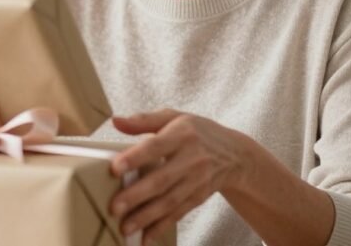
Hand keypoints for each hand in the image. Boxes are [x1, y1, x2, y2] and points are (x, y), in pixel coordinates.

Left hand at [109, 109, 250, 243]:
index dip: (136, 157)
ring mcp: (196, 181)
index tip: (115, 168)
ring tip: (125, 227)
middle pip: (161, 179)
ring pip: (169, 201)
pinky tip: (145, 238)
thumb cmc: (197, 132)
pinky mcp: (198, 197)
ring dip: (146, 216)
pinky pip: (178, 214)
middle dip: (137, 195)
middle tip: (115, 207)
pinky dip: (161, 227)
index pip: (156, 146)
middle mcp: (191, 159)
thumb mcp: (174, 117)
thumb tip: (115, 121)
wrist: (235, 154)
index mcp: (182, 134)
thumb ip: (144, 120)